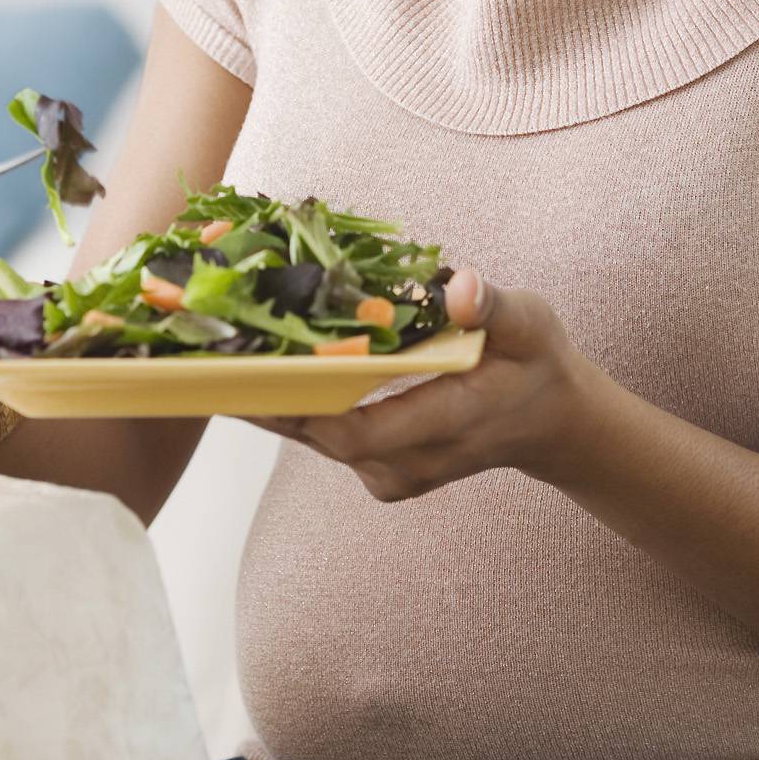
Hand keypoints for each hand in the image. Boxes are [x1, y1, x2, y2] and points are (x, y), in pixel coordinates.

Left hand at [248, 269, 594, 502]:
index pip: (360, 432)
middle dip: (264, 394)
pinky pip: (322, 436)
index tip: (253, 367)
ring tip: (215, 351)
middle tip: (208, 349)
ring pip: (312, 438)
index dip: (301, 404)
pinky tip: (258, 364)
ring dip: (268, 397)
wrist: (550, 423)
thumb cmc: (537, 363)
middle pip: (318, 435)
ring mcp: (391, 474)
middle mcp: (410, 464)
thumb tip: (459, 286)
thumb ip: (494, 307)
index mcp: (448, 425)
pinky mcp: (377, 470)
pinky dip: (291, 402)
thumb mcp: (531, 324)